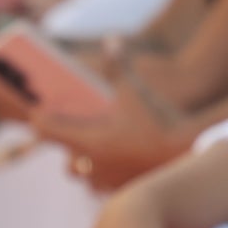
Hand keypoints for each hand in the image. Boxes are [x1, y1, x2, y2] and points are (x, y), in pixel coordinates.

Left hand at [30, 54, 191, 192]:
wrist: (187, 150)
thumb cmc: (157, 119)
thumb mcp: (135, 90)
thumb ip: (119, 66)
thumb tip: (112, 40)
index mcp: (88, 139)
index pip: (46, 130)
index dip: (41, 119)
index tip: (41, 112)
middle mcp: (92, 163)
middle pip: (67, 164)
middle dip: (69, 152)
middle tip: (74, 138)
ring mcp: (109, 180)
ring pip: (87, 179)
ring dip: (88, 168)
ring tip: (98, 155)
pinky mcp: (126, 188)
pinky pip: (107, 188)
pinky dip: (108, 178)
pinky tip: (120, 166)